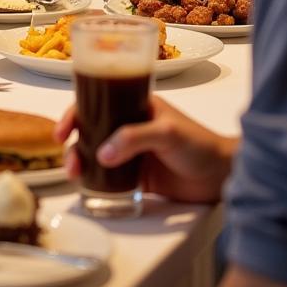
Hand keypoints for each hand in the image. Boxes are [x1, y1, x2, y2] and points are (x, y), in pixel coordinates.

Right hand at [54, 96, 236, 203]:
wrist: (223, 176)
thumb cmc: (199, 144)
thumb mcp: (166, 132)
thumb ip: (134, 138)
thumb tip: (101, 153)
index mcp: (134, 103)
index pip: (97, 101)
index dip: (76, 113)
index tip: (63, 131)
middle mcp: (128, 124)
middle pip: (90, 127)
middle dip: (73, 141)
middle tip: (68, 159)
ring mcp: (131, 150)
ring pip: (96, 151)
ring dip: (81, 160)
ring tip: (75, 175)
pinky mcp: (136, 174)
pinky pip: (108, 174)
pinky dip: (94, 178)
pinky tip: (87, 185)